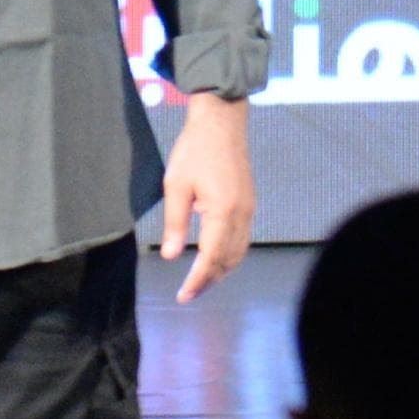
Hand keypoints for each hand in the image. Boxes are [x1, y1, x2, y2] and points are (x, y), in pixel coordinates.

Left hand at [160, 93, 253, 303]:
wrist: (221, 123)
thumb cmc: (194, 151)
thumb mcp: (176, 185)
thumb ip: (174, 223)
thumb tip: (170, 256)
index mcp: (223, 211)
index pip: (211, 257)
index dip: (198, 280)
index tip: (183, 296)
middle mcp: (241, 215)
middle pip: (229, 260)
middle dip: (209, 280)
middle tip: (188, 294)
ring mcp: (248, 210)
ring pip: (239, 252)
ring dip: (221, 270)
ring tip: (200, 281)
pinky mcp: (249, 204)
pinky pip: (242, 239)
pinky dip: (229, 255)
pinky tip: (213, 257)